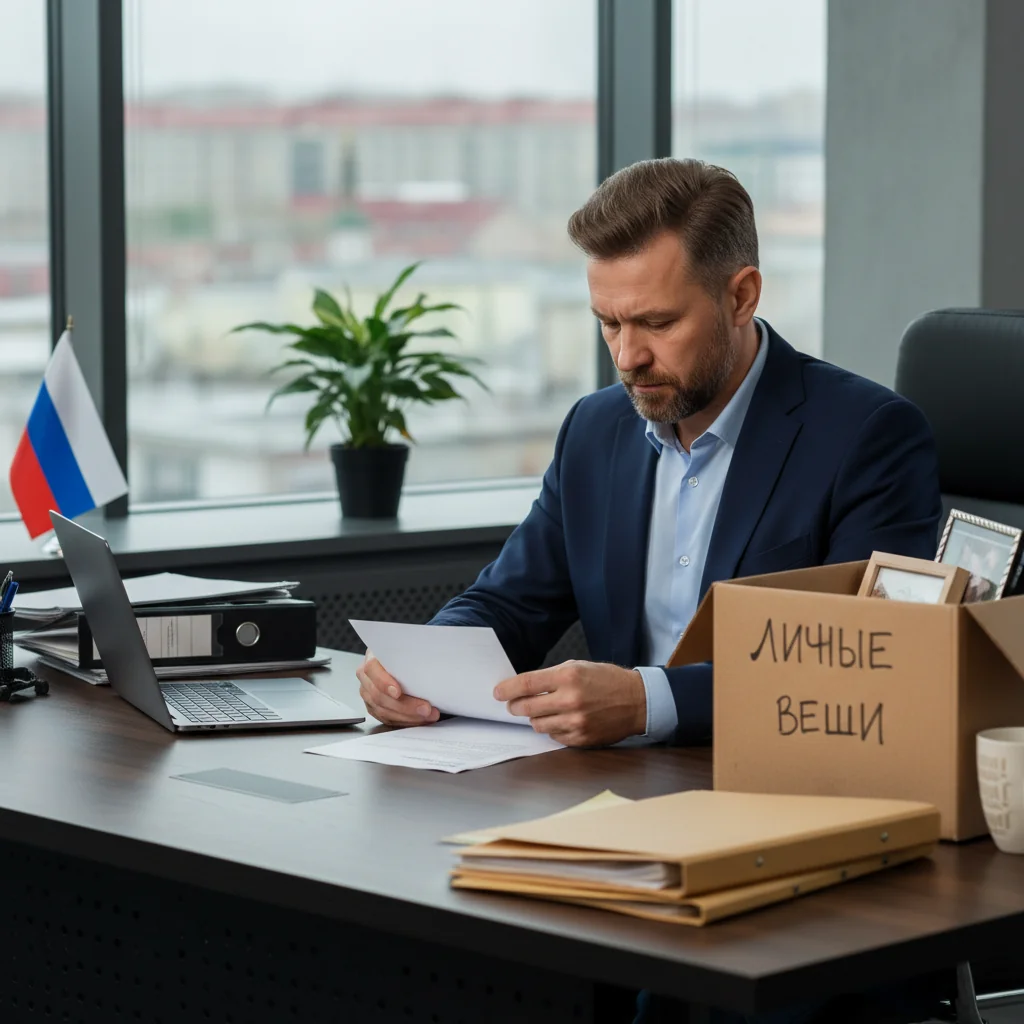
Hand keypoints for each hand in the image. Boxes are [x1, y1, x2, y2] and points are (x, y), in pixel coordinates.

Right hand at [356, 650, 438, 726]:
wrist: (401, 660)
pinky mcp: (374, 707)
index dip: (383, 682)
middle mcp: (366, 677)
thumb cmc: (406, 653)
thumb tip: (431, 657)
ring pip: (383, 710)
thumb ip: (412, 653)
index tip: (398, 692)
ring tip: (428, 715)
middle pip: (378, 695)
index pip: (372, 669)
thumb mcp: (407, 647)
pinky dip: (405, 721)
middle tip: (426, 709)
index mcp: (372, 657)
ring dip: (408, 716)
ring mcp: (368, 693)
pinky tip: (420, 719)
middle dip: (405, 706)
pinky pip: (387, 719)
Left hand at [493, 660, 646, 746]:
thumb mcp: (579, 666)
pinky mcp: (581, 739)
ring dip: (535, 718)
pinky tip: (560, 720)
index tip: (498, 692)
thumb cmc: (607, 680)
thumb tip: (524, 687)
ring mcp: (576, 722)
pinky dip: (552, 728)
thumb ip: (551, 677)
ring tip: (543, 711)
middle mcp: (570, 700)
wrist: (637, 701)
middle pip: (526, 708)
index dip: (507, 689)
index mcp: (568, 676)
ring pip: (537, 724)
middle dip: (516, 706)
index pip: (526, 684)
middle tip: (514, 704)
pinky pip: (553, 736)